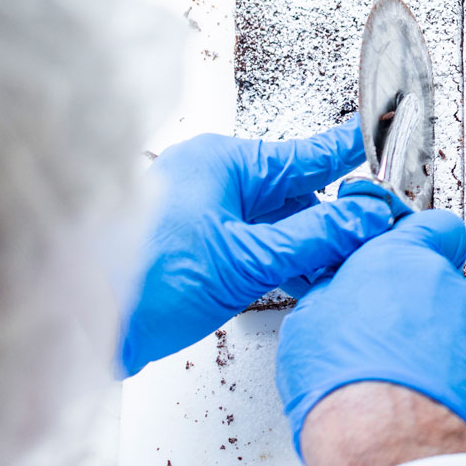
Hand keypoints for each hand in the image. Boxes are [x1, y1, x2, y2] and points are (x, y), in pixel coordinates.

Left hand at [119, 124, 393, 376]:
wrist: (77, 327)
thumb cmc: (140, 280)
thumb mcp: (246, 259)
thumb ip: (315, 237)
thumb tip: (365, 217)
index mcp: (226, 162)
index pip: (310, 153)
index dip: (354, 151)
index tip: (387, 138)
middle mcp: (217, 181)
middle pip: (300, 192)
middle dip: (341, 215)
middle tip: (381, 229)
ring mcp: (207, 216)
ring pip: (282, 223)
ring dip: (315, 245)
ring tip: (351, 263)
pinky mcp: (200, 250)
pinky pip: (260, 245)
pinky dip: (288, 261)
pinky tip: (313, 279)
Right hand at [276, 210, 465, 458]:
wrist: (386, 446)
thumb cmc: (342, 389)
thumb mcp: (310, 324)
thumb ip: (338, 293)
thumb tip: (342, 295)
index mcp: (401, 262)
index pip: (433, 226)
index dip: (426, 241)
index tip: (417, 256)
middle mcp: (449, 283)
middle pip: (443, 288)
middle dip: (423, 314)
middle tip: (393, 350)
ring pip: (465, 329)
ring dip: (444, 351)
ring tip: (411, 388)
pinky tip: (438, 404)